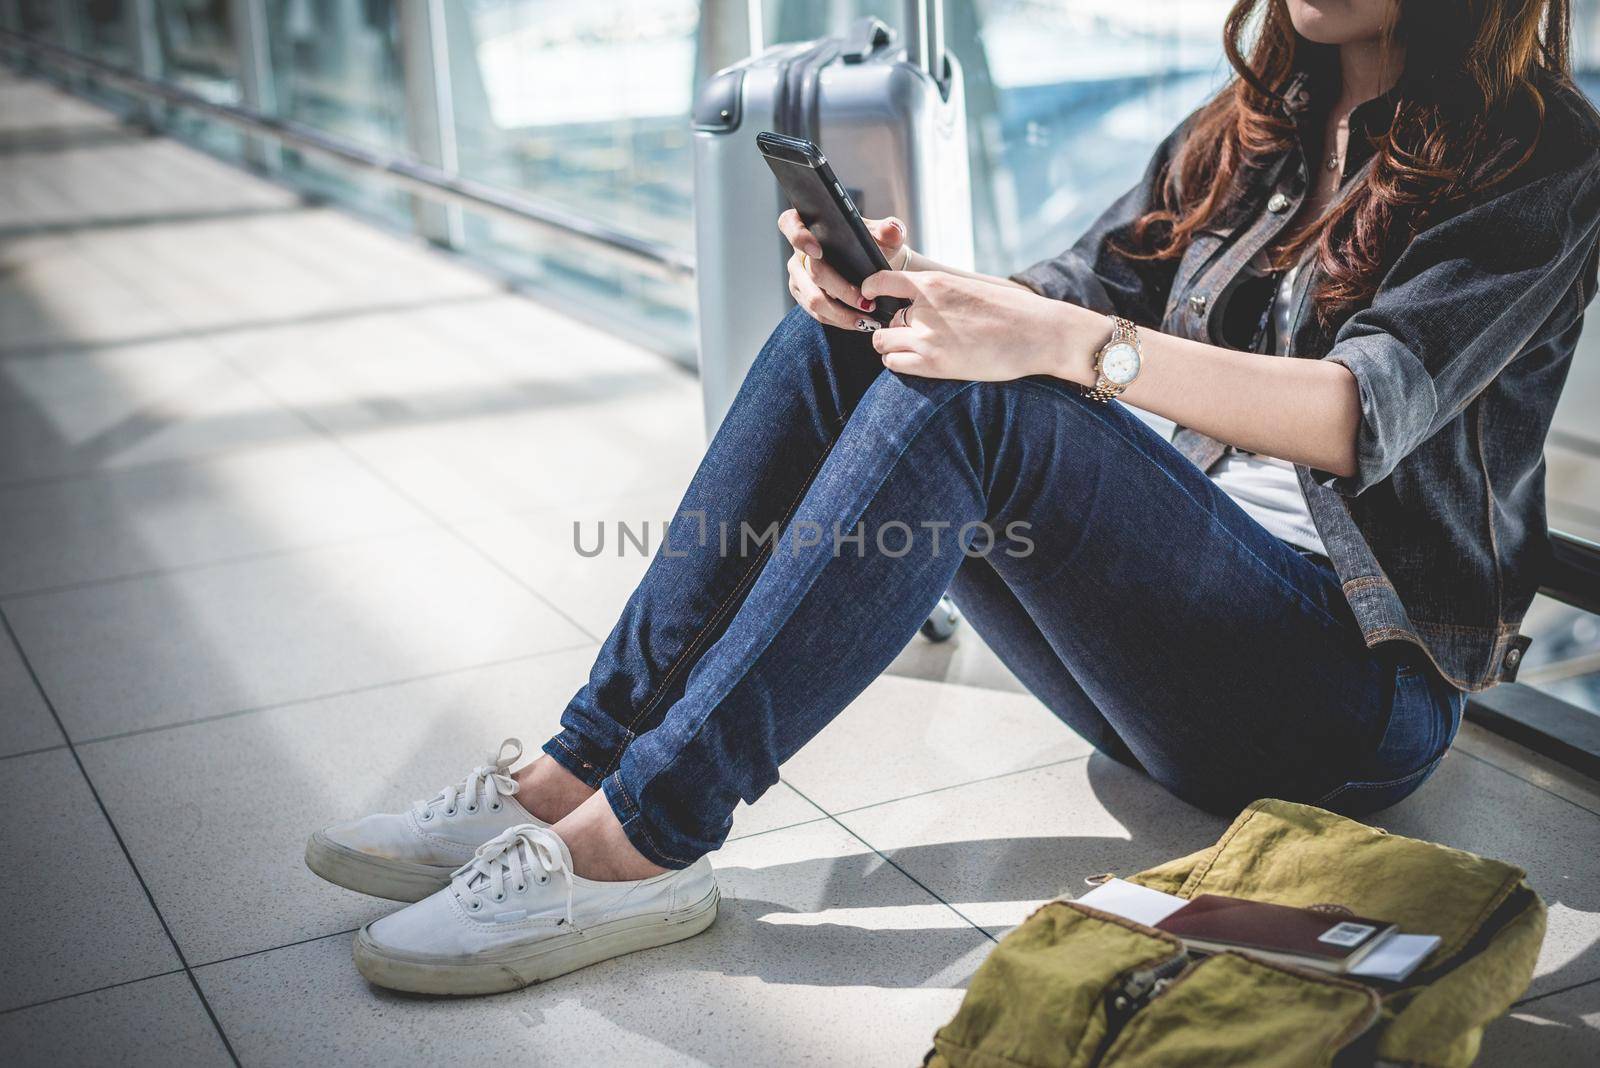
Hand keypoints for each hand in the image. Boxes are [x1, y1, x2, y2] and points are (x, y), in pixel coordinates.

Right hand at [779, 209, 910, 329]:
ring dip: (841, 312)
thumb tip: (892, 229)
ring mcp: (798, 276)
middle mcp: (798, 252)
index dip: (799, 237)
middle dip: (841, 290)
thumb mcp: (883, 235)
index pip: (789, 224)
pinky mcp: (803, 296)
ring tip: (866, 318)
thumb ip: (890, 230)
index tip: (818, 251)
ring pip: (813, 299)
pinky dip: (839, 320)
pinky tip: (858, 322)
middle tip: (866, 301)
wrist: (871, 266)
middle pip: (812, 273)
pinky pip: (816, 313)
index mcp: (809, 225)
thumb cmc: (873, 245)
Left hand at [861, 270, 1091, 381]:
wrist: (1039, 333)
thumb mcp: (969, 288)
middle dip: (894, 326)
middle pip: (886, 318)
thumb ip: (940, 293)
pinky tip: (918, 362)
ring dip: (893, 346)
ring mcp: (926, 337)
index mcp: (934, 284)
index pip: (883, 281)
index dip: (872, 289)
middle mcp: (925, 308)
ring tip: (914, 350)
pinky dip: (899, 363)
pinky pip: (894, 363)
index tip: (871, 295)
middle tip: (911, 334)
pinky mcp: (934, 363)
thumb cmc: (1011, 311)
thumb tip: (918, 300)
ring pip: (883, 342)